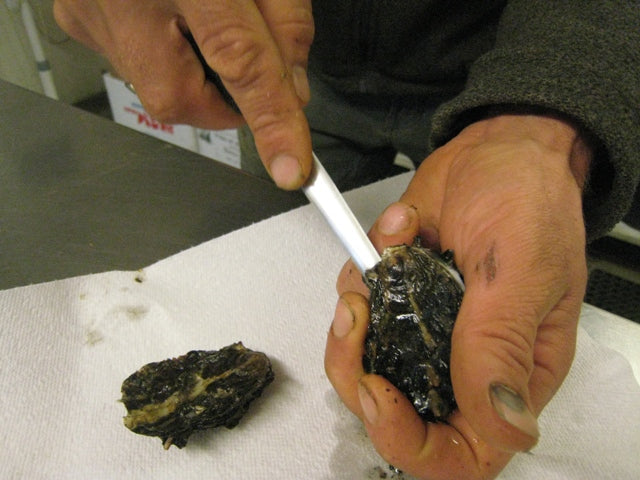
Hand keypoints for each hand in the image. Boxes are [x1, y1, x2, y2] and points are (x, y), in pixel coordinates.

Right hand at [54, 0, 313, 188]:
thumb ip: (285, 23)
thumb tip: (293, 90)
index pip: (239, 58)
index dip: (272, 119)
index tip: (292, 167)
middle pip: (180, 96)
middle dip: (225, 98)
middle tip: (244, 64)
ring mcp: (89, 8)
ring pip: (158, 86)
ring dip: (198, 72)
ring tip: (204, 19)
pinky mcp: (77, 15)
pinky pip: (135, 63)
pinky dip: (170, 54)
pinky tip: (174, 16)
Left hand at [325, 115, 590, 478]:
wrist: (502, 148)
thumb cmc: (529, 201)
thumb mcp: (519, 272)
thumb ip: (500, 348)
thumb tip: (506, 428)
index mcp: (510, 372)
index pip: (463, 450)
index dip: (411, 441)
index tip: (378, 393)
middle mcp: (464, 360)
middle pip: (396, 408)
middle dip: (359, 371)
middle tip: (354, 315)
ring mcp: (425, 328)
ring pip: (365, 358)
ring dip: (353, 316)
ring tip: (378, 260)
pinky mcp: (398, 295)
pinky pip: (357, 304)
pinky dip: (362, 270)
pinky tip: (399, 232)